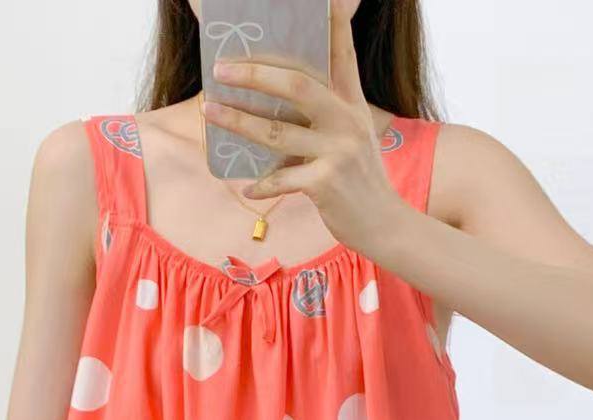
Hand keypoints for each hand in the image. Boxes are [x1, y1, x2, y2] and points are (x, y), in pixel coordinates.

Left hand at [202, 7, 403, 255]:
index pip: (341, 53)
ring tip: (209, 112)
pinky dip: (261, 185)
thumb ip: (325, 115)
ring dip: (238, 122)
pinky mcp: (325, 183)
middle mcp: (346, 121)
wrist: (384, 224)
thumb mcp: (353, 137)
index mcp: (352, 104)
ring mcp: (337, 152)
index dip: (332, 23)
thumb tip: (276, 104)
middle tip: (221, 70)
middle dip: (253, 75)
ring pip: (276, 132)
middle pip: (295, 85)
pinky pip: (282, 179)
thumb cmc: (359, 180)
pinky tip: (247, 187)